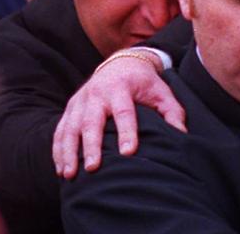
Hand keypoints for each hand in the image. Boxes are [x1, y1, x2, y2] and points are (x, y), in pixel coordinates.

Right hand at [52, 51, 185, 178]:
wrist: (120, 63)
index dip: (127, 132)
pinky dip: (58, 150)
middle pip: (92, 120)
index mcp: (121, 87)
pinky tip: (61, 170)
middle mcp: (97, 93)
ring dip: (69, 152)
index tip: (129, 152)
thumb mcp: (161, 92)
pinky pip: (60, 130)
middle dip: (91, 145)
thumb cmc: (144, 83)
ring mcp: (80, 100)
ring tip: (70, 175)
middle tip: (93, 168)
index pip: (124, 111)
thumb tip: (181, 135)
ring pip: (70, 127)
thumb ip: (172, 112)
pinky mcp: (70, 108)